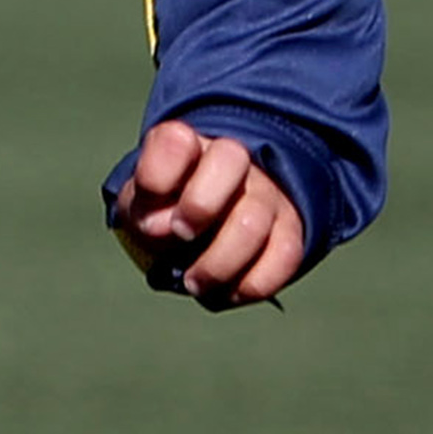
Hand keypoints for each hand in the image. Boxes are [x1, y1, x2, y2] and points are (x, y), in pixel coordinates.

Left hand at [114, 123, 308, 309]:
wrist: (208, 229)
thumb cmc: (168, 213)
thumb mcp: (142, 207)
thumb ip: (143, 212)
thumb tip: (165, 228)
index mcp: (187, 146)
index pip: (174, 141)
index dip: (158, 174)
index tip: (150, 199)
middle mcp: (233, 158)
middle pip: (230, 159)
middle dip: (199, 205)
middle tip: (181, 236)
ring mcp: (266, 193)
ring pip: (253, 220)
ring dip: (217, 264)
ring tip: (194, 283)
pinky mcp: (290, 229)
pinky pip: (284, 256)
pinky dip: (250, 284)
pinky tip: (226, 292)